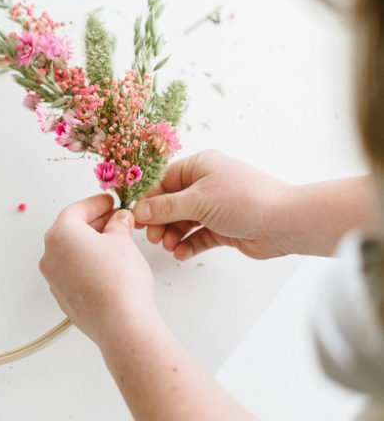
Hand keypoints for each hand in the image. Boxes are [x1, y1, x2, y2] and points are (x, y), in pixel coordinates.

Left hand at [39, 194, 158, 346]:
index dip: (96, 203)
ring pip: (71, 253)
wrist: (120, 323)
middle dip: (94, 223)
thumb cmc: (119, 278)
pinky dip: (87, 264)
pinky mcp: (63, 298)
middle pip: (70, 231)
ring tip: (115, 243)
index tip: (110, 202)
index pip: (76, 210)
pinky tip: (107, 266)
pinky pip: (73, 273)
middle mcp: (50, 256)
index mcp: (60, 235)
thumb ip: (118, 224)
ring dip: (90, 245)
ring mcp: (54, 280)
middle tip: (116, 219)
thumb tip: (119, 218)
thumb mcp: (122, 241)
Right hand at [134, 150, 291, 260]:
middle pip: (172, 203)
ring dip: (173, 235)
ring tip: (169, 247)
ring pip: (184, 221)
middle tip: (153, 238)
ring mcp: (216, 207)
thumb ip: (165, 207)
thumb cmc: (243, 200)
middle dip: (161, 221)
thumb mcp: (198, 200)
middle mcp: (207, 184)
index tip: (136, 219)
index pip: (164, 181)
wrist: (283, 222)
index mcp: (200, 166)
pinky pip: (199, 236)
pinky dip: (189, 245)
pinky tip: (182, 253)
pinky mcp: (224, 228)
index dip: (149, 200)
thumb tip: (138, 211)